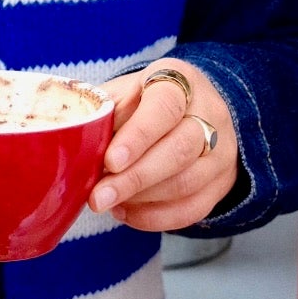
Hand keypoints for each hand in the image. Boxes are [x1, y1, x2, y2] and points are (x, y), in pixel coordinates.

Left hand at [88, 58, 238, 231]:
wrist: (192, 111)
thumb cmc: (145, 101)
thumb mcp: (124, 91)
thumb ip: (105, 112)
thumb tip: (75, 141)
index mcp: (180, 80)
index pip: (164, 107)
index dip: (138, 136)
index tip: (110, 161)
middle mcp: (210, 114)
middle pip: (179, 150)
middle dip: (135, 178)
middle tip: (98, 197)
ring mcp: (221, 151)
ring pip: (186, 183)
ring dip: (141, 199)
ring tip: (107, 203)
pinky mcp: (222, 182)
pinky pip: (192, 208)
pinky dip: (155, 217)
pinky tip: (126, 212)